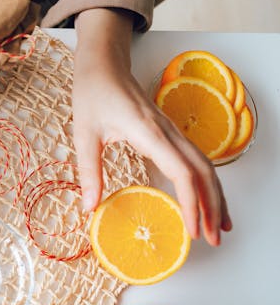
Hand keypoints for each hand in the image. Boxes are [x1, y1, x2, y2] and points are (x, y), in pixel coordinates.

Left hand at [72, 8, 231, 245]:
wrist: (104, 64)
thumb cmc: (93, 94)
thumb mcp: (84, 133)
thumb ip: (89, 171)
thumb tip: (90, 207)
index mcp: (149, 133)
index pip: (182, 172)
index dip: (191, 202)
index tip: (192, 230)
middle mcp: (168, 132)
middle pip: (204, 172)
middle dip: (213, 207)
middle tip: (213, 239)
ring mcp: (172, 131)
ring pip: (205, 166)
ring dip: (215, 196)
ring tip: (219, 227)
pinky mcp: (169, 132)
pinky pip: (196, 159)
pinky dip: (206, 183)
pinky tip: (204, 200)